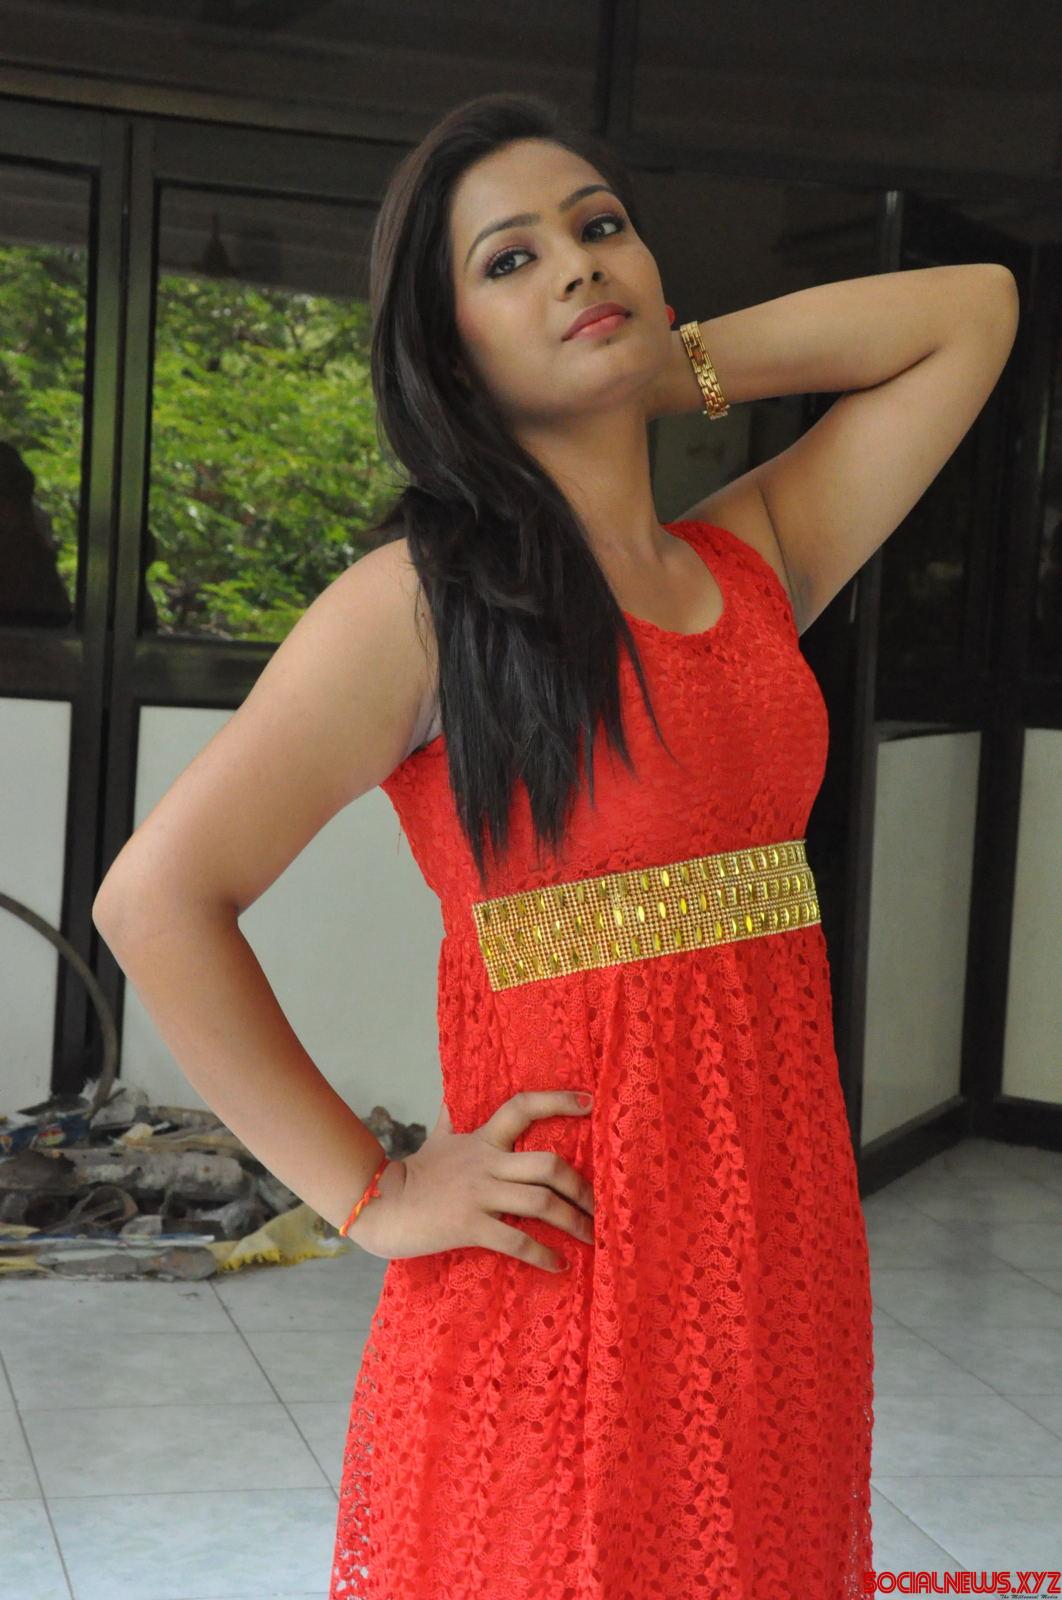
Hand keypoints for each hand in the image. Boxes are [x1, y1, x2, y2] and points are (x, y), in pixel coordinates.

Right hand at [347, 1090, 595, 1273]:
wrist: (379, 1206)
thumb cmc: (415, 1174)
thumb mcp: (438, 1137)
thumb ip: (454, 1115)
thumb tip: (456, 1088)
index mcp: (482, 1139)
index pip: (522, 1108)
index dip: (557, 1101)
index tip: (590, 1103)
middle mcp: (486, 1163)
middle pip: (548, 1165)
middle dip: (581, 1186)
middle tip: (599, 1204)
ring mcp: (478, 1195)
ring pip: (540, 1203)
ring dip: (573, 1222)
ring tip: (592, 1237)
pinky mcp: (469, 1226)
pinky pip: (516, 1240)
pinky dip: (543, 1255)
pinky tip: (560, 1265)